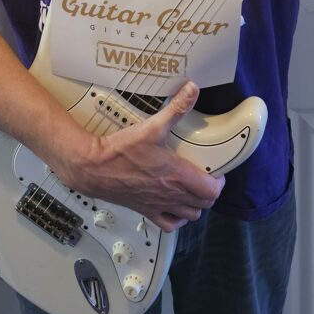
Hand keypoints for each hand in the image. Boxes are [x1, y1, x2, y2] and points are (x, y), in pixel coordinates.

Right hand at [56, 82, 222, 230]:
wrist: (94, 167)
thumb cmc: (121, 151)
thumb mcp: (152, 126)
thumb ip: (176, 109)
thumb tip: (192, 90)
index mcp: (177, 175)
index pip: (212, 190)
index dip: (219, 182)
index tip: (216, 171)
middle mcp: (171, 194)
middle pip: (204, 203)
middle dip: (209, 191)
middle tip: (206, 177)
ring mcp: (159, 205)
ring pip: (190, 215)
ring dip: (196, 204)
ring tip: (193, 190)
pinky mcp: (146, 210)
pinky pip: (170, 224)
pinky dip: (178, 218)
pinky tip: (176, 207)